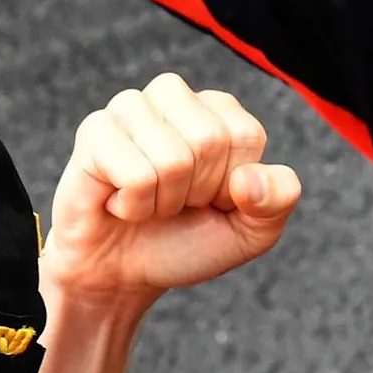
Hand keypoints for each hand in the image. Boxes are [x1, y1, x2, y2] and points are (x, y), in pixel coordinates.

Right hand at [42, 74, 301, 311]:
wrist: (121, 276)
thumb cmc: (184, 243)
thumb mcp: (250, 232)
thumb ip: (277, 201)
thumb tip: (249, 180)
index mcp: (218, 110)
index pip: (245, 136)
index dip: (229, 185)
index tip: (208, 199)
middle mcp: (173, 97)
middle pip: (208, 141)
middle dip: (194, 192)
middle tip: (172, 202)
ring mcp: (130, 109)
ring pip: (172, 159)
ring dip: (161, 201)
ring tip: (145, 200)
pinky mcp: (94, 132)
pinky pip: (134, 175)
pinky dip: (132, 205)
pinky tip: (118, 202)